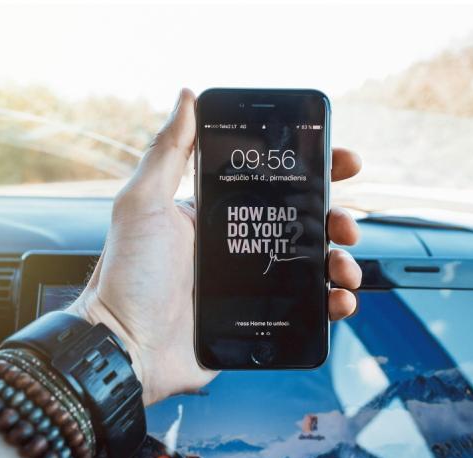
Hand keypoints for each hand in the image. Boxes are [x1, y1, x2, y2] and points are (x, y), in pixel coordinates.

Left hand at [67, 89, 361, 405]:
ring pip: (312, 267)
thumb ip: (168, 151)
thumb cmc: (128, 274)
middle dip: (336, 219)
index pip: (275, 184)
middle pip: (304, 225)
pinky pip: (306, 311)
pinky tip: (340, 302)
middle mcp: (238, 247)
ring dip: (340, 262)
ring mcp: (251, 286)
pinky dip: (331, 305)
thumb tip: (187, 96)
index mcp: (218, 215)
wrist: (125, 347)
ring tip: (345, 268)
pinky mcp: (259, 322)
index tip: (343, 162)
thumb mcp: (143, 203)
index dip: (314, 171)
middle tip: (347, 224)